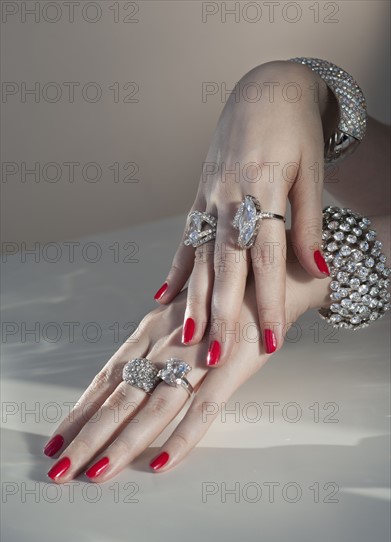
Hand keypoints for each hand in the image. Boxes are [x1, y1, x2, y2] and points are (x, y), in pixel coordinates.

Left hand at [43, 232, 330, 481]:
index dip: (80, 409)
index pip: (107, 377)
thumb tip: (131, 355)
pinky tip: (160, 463)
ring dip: (122, 443)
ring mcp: (197, 355)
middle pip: (120, 396)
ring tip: (94, 474)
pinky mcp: (232, 366)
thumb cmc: (226, 293)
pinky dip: (182, 437)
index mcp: (152, 330)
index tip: (56, 438)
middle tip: (58, 470)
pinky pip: (204, 407)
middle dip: (87, 435)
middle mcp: (166, 344)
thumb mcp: (181, 309)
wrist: (273, 274)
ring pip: (152, 406)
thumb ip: (155, 335)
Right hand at [155, 60, 336, 365]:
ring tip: (188, 337)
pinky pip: (186, 238)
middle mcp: (231, 196)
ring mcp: (210, 197)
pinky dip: (175, 270)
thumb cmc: (296, 131)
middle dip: (223, 313)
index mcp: (265, 188)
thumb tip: (316, 268)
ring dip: (194, 299)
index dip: (271, 301)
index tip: (273, 340)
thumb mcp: (311, 171)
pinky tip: (162, 299)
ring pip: (201, 257)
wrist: (265, 91)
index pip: (269, 258)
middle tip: (217, 355)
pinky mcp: (199, 197)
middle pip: (227, 265)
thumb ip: (307, 223)